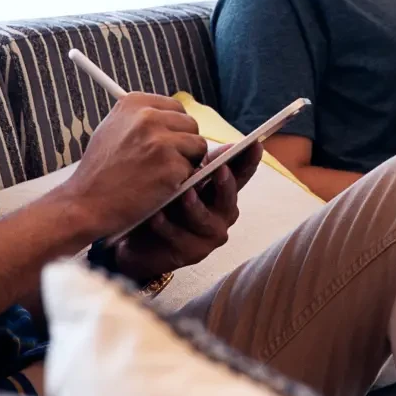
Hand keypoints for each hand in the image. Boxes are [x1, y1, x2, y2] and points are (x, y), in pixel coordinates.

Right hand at [59, 93, 207, 236]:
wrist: (85, 203)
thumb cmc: (98, 171)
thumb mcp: (112, 129)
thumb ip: (139, 118)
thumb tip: (169, 116)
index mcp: (135, 103)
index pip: (176, 107)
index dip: (176, 126)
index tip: (169, 140)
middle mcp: (149, 117)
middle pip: (190, 124)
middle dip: (184, 144)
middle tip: (168, 161)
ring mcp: (161, 141)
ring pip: (198, 146)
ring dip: (186, 162)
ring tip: (161, 174)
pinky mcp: (171, 166)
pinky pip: (193, 170)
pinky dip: (181, 182)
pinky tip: (158, 187)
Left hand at [114, 142, 262, 280]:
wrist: (140, 239)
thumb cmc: (164, 201)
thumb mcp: (181, 178)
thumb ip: (199, 163)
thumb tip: (213, 142)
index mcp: (222, 190)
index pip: (240, 173)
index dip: (249, 160)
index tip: (256, 143)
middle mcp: (222, 213)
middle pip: (228, 198)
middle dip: (225, 184)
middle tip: (220, 169)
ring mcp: (209, 235)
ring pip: (205, 220)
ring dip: (194, 206)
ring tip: (184, 194)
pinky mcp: (190, 253)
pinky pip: (179, 238)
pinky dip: (167, 226)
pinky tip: (156, 215)